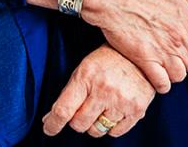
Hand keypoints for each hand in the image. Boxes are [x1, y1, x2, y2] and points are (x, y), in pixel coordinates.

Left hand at [42, 42, 156, 137]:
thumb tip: (50, 118)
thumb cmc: (106, 61)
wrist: (138, 54)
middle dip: (77, 121)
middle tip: (83, 109)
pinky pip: (115, 133)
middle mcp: (103, 89)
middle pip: (79, 124)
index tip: (48, 129)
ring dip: (95, 124)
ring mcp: (121, 101)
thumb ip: (69, 94)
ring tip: (101, 106)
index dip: (53, 123)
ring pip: (97, 130)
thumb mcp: (84, 69)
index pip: (64, 109)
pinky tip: (114, 109)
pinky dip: (111, 126)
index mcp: (86, 76)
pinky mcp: (137, 110)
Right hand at [79, 0, 187, 94]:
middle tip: (168, 52)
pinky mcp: (147, 61)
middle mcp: (179, 39)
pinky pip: (163, 84)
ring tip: (161, 63)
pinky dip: (161, 84)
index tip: (181, 43)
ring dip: (172, 72)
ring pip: (179, 75)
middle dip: (182, 59)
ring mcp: (164, 51)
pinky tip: (154, 75)